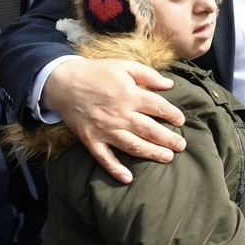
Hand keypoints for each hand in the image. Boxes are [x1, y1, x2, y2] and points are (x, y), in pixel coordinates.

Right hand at [42, 57, 186, 183]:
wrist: (63, 82)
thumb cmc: (97, 72)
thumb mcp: (125, 66)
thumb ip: (148, 75)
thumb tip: (170, 85)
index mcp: (130, 95)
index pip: (158, 108)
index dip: (173, 115)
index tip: (181, 121)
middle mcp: (120, 115)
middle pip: (150, 130)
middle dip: (168, 139)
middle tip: (182, 146)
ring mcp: (105, 130)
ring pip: (133, 146)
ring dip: (151, 153)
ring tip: (167, 158)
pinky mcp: (91, 140)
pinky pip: (104, 158)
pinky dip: (115, 169)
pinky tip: (128, 179)